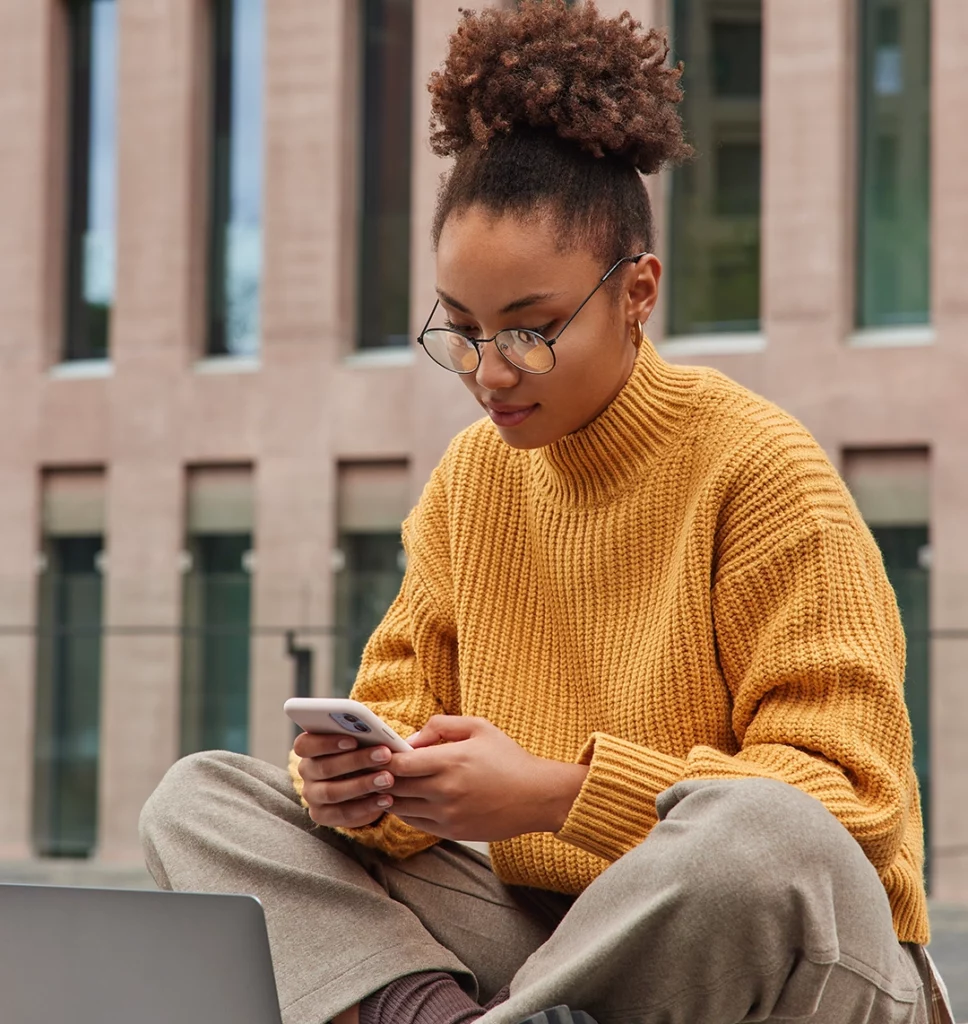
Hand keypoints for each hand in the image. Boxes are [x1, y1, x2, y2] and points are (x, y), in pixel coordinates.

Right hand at [293, 731, 396, 828]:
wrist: (362, 785)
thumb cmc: (361, 752)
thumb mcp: (360, 742)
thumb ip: (361, 735)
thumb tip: (376, 733)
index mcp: (309, 747)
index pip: (305, 744)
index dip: (327, 742)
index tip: (353, 740)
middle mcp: (307, 771)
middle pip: (324, 767)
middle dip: (357, 760)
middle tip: (385, 755)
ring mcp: (311, 795)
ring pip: (332, 792)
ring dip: (363, 785)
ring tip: (388, 779)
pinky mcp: (322, 815)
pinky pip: (342, 813)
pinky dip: (366, 806)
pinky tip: (387, 799)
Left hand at [376, 716, 588, 841]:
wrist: (536, 796)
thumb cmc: (508, 758)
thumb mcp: (479, 728)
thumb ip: (441, 726)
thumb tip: (411, 739)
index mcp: (451, 761)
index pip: (400, 764)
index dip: (384, 759)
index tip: (379, 752)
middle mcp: (445, 790)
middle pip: (395, 787)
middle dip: (382, 778)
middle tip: (375, 769)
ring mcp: (447, 814)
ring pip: (401, 808)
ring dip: (391, 796)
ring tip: (388, 784)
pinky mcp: (451, 831)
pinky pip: (415, 823)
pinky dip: (405, 811)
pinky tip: (407, 799)